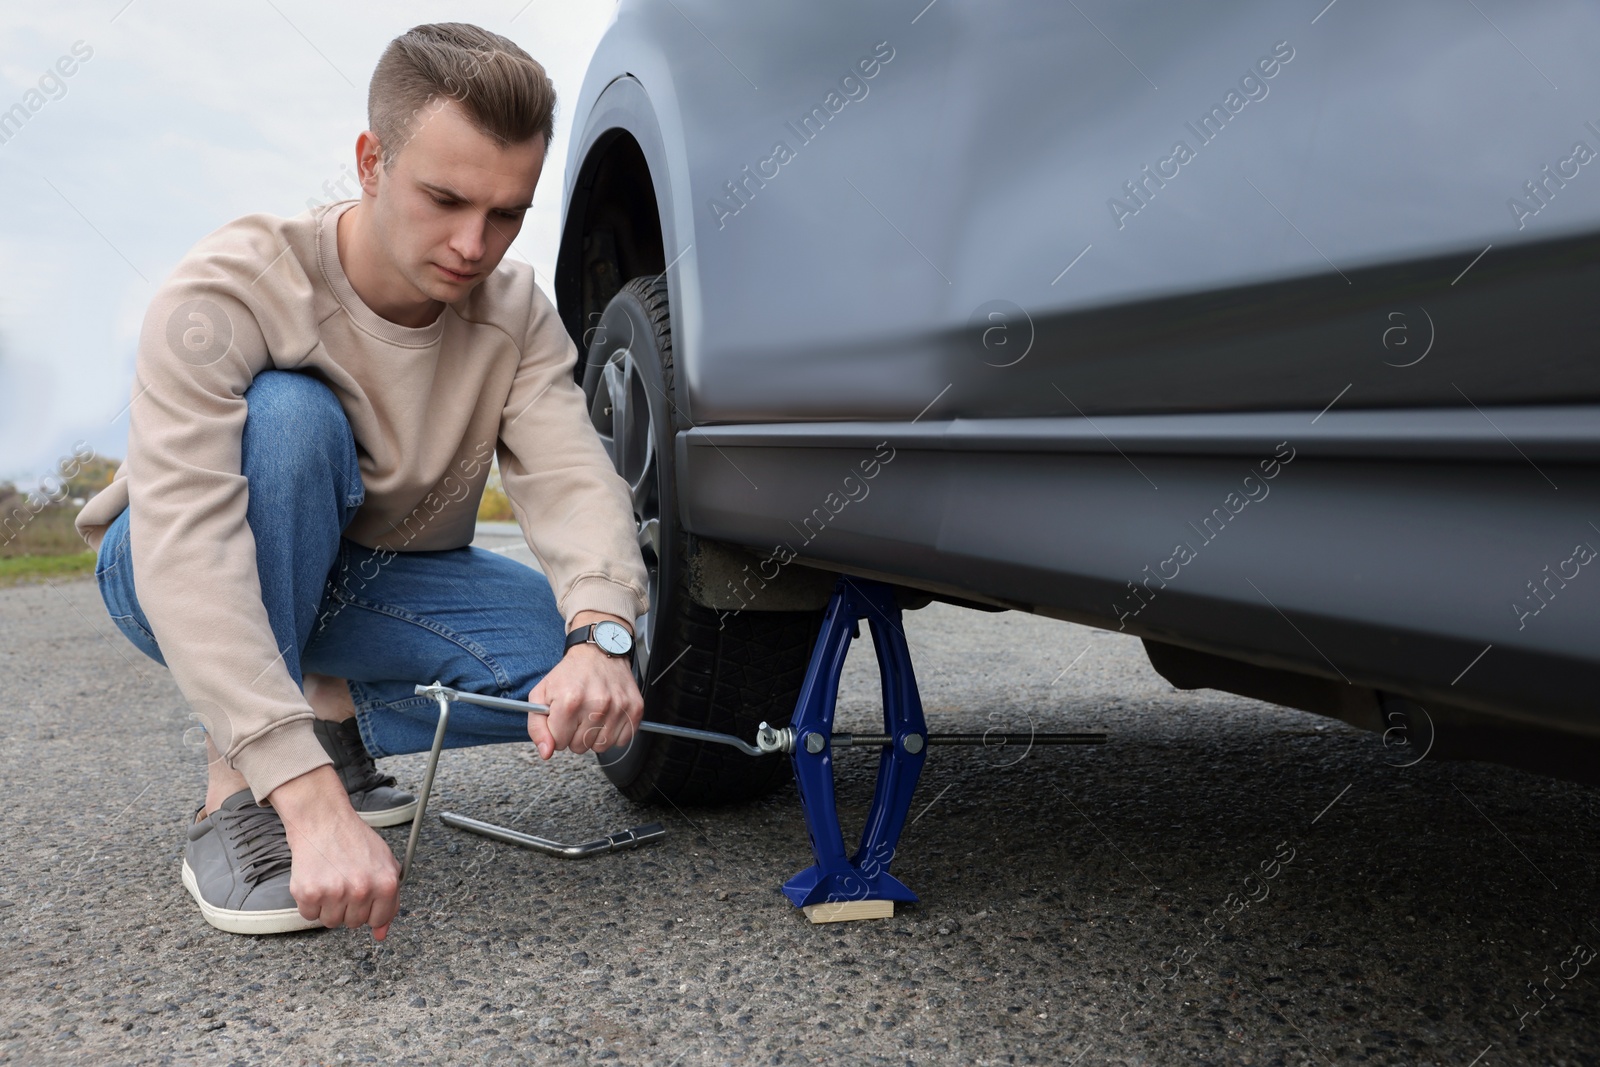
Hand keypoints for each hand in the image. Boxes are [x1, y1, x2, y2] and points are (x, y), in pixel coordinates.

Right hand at [267, 764, 401, 938]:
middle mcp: (361, 890)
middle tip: (344, 882)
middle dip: (349, 907)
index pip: (379, 919)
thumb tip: (381, 934)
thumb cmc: (354, 840)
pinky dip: (310, 902)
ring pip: (330, 922)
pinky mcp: (308, 893)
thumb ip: (389, 900)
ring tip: (331, 879)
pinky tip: (316, 879)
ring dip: (328, 906)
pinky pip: (309, 915)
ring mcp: (334, 893)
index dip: (370, 910)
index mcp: (386, 884)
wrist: (323, 820)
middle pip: (353, 923)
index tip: (363, 898)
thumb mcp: (384, 864)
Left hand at [527, 612, 643, 759]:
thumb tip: (547, 752)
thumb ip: (537, 727)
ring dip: (594, 736)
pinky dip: (614, 734)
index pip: (559, 743)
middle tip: (577, 716)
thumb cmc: (570, 674)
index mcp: (569, 701)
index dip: (557, 733)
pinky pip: (622, 741)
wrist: (599, 652)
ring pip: (601, 747)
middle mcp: (596, 705)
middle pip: (580, 747)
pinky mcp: (635, 709)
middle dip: (575, 735)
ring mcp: (618, 707)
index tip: (561, 720)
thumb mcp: (541, 694)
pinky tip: (608, 717)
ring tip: (592, 716)